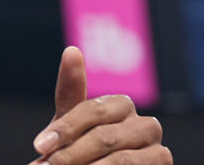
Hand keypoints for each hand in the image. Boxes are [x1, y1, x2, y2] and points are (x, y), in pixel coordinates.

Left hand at [28, 46, 171, 163]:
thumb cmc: (81, 148)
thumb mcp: (70, 124)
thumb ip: (71, 89)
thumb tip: (72, 50)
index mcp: (119, 105)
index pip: (90, 111)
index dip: (64, 129)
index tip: (39, 146)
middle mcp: (144, 122)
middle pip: (104, 136)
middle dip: (71, 154)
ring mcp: (157, 146)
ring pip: (121, 158)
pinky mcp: (164, 163)